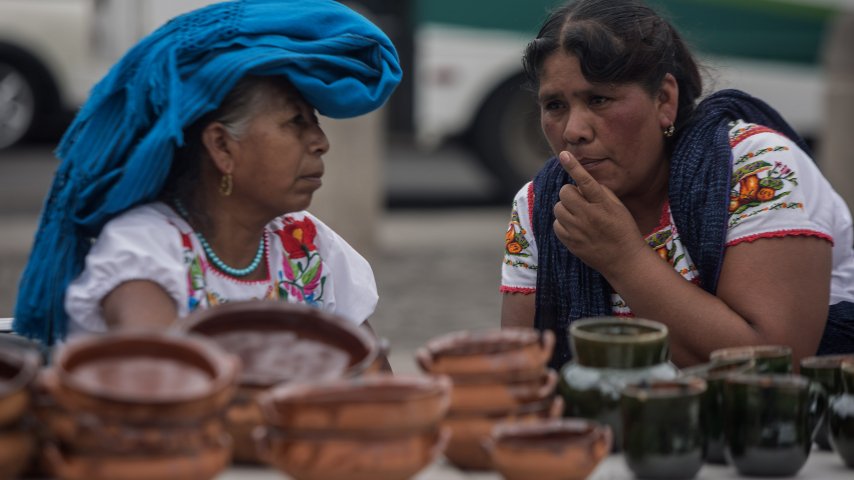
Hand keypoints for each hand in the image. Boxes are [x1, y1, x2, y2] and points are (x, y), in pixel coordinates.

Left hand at [552, 151, 644, 274]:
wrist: (624, 260)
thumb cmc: (623, 229)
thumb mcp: (618, 207)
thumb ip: (600, 192)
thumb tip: (580, 182)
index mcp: (603, 205)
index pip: (585, 181)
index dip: (573, 166)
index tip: (564, 154)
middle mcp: (589, 216)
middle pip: (565, 193)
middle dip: (570, 193)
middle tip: (580, 201)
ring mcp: (578, 230)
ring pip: (558, 208)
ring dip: (566, 208)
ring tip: (579, 215)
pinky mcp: (570, 242)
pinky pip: (556, 224)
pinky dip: (563, 223)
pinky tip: (575, 227)